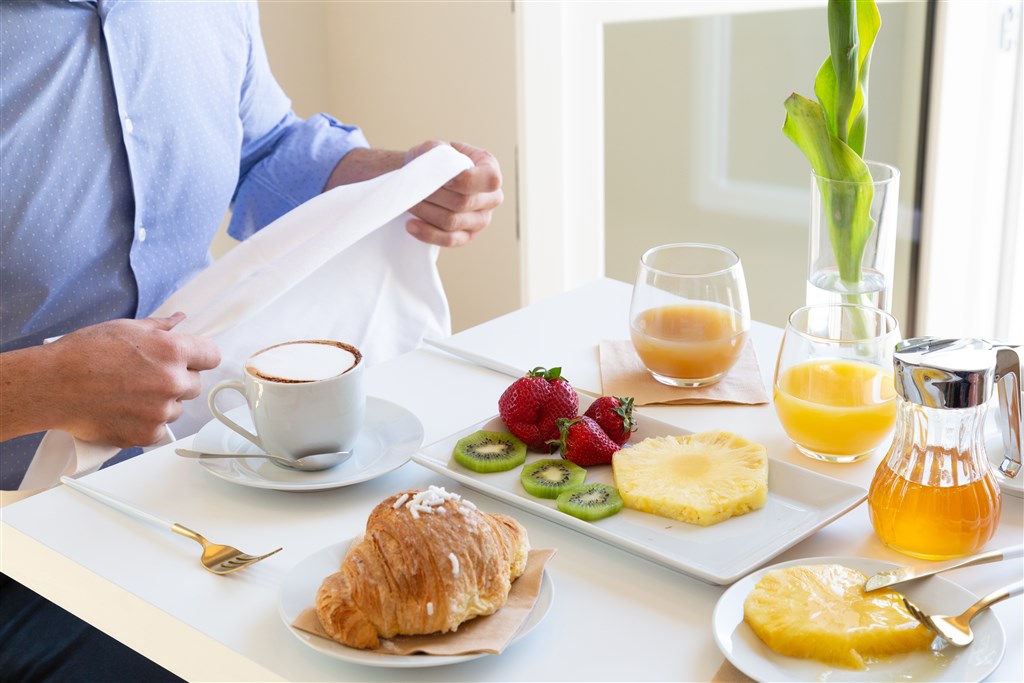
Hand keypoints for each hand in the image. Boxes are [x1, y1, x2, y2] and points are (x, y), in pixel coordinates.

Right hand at [0, 313, 219, 446]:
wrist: (53, 386)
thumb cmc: (83, 355)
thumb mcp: (126, 328)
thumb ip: (160, 327)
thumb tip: (178, 321)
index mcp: (172, 352)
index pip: (212, 356)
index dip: (201, 356)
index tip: (194, 359)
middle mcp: (172, 382)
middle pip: (195, 383)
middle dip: (178, 379)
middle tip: (149, 375)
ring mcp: (161, 411)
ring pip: (177, 407)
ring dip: (163, 402)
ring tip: (131, 392)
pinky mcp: (147, 434)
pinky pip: (159, 428)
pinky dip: (147, 421)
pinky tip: (125, 409)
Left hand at [403, 140, 503, 246]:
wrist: (425, 178)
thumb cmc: (433, 162)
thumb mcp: (434, 148)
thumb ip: (437, 151)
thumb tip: (437, 165)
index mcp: (490, 170)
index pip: (489, 180)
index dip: (465, 181)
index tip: (443, 179)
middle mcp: (492, 197)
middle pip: (464, 202)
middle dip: (434, 196)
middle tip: (413, 189)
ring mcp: (482, 220)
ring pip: (453, 222)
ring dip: (426, 212)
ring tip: (409, 203)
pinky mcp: (467, 236)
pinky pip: (449, 240)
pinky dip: (428, 233)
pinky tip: (411, 225)